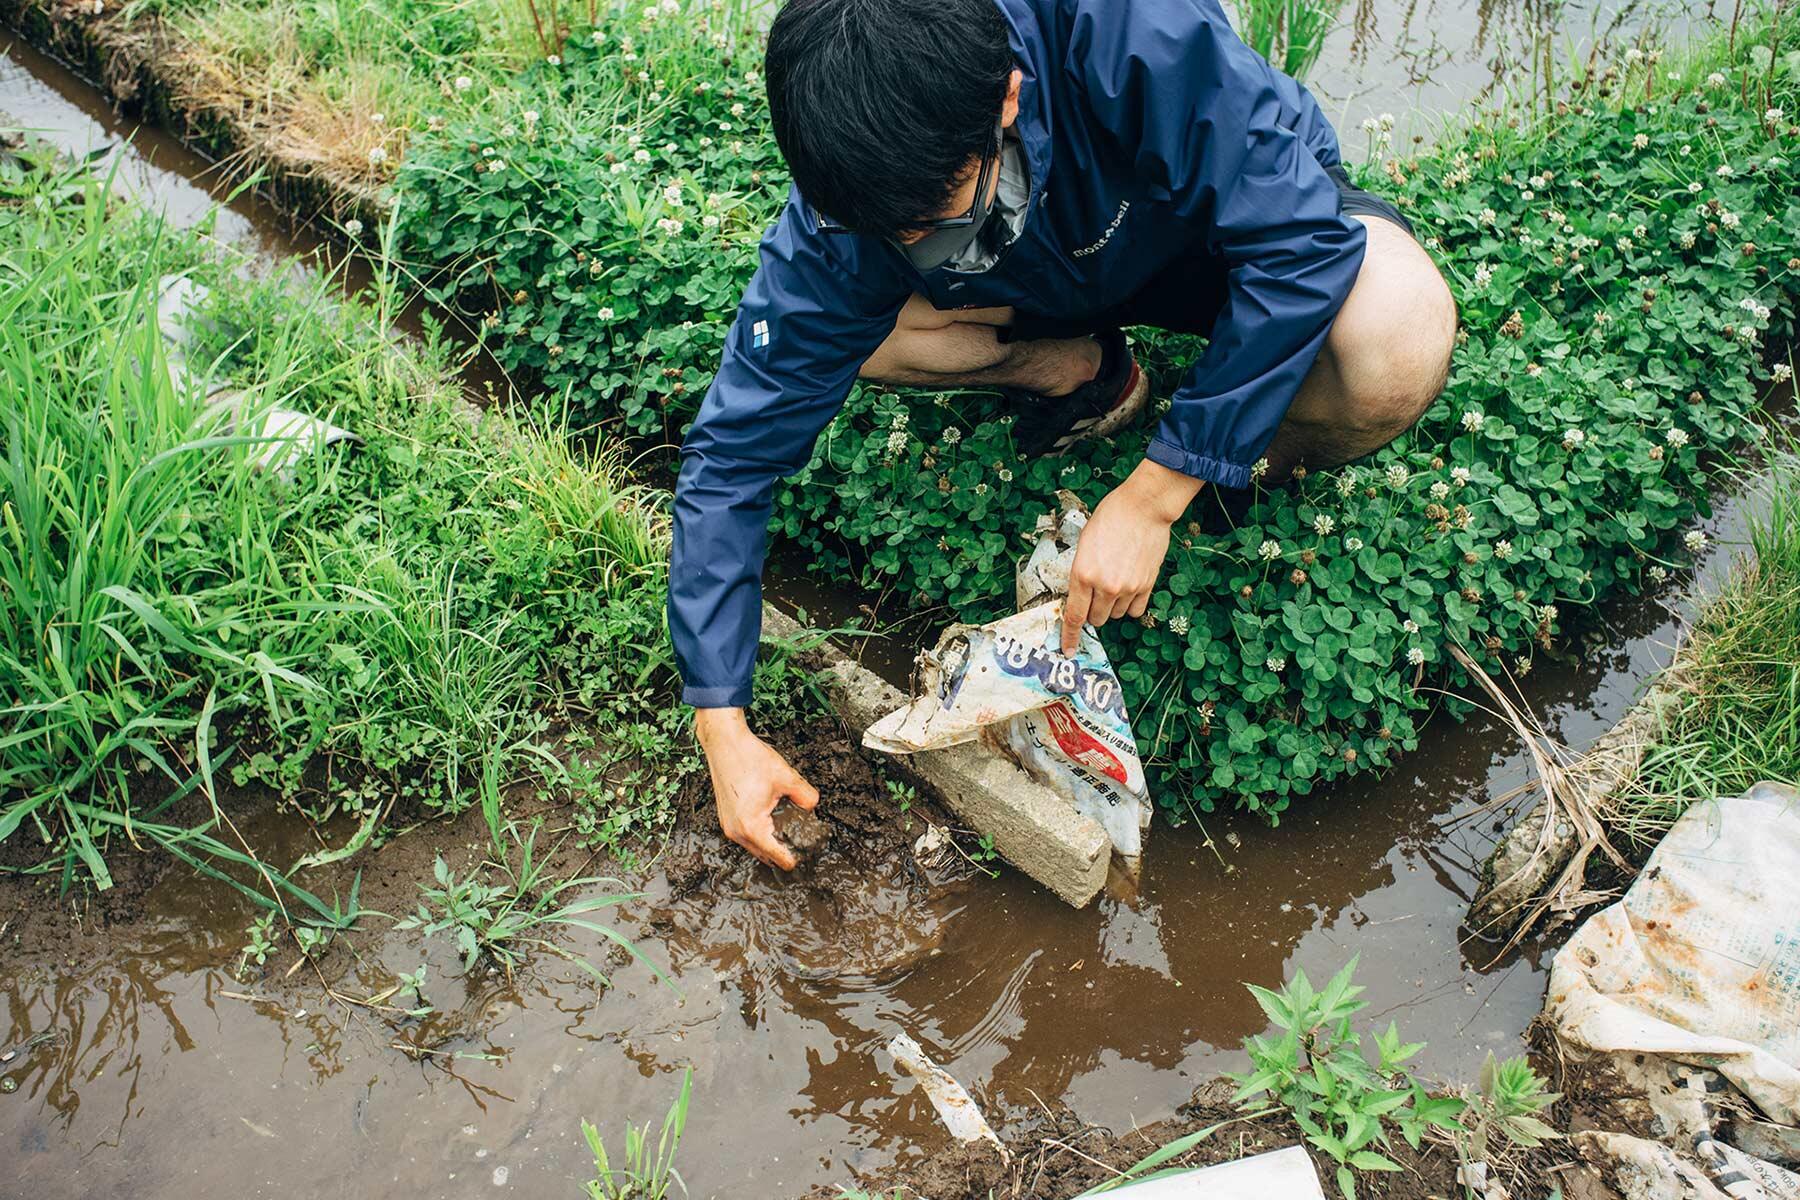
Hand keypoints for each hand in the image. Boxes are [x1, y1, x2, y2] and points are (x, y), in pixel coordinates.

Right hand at [694, 708, 819, 869]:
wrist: (724, 742)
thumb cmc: (749, 758)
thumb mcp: (786, 777)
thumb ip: (805, 795)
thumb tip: (812, 806)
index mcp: (751, 827)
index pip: (776, 857)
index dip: (793, 859)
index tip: (805, 858)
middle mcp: (736, 831)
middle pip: (765, 855)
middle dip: (782, 852)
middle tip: (801, 844)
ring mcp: (728, 825)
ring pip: (754, 846)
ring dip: (769, 842)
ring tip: (788, 831)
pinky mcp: (725, 817)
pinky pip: (745, 835)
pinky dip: (759, 832)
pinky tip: (771, 819)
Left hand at [1062, 459, 1202, 654]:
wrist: (1143, 507)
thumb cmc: (1110, 518)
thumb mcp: (1084, 544)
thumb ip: (1081, 573)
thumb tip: (1080, 595)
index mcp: (1082, 574)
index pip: (1073, 616)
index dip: (1069, 637)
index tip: (1069, 650)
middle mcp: (1104, 586)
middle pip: (1095, 620)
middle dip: (1092, 613)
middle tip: (1095, 595)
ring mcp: (1127, 588)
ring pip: (1115, 615)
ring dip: (1111, 607)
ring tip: (1114, 582)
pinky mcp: (1146, 586)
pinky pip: (1135, 610)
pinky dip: (1129, 605)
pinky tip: (1128, 588)